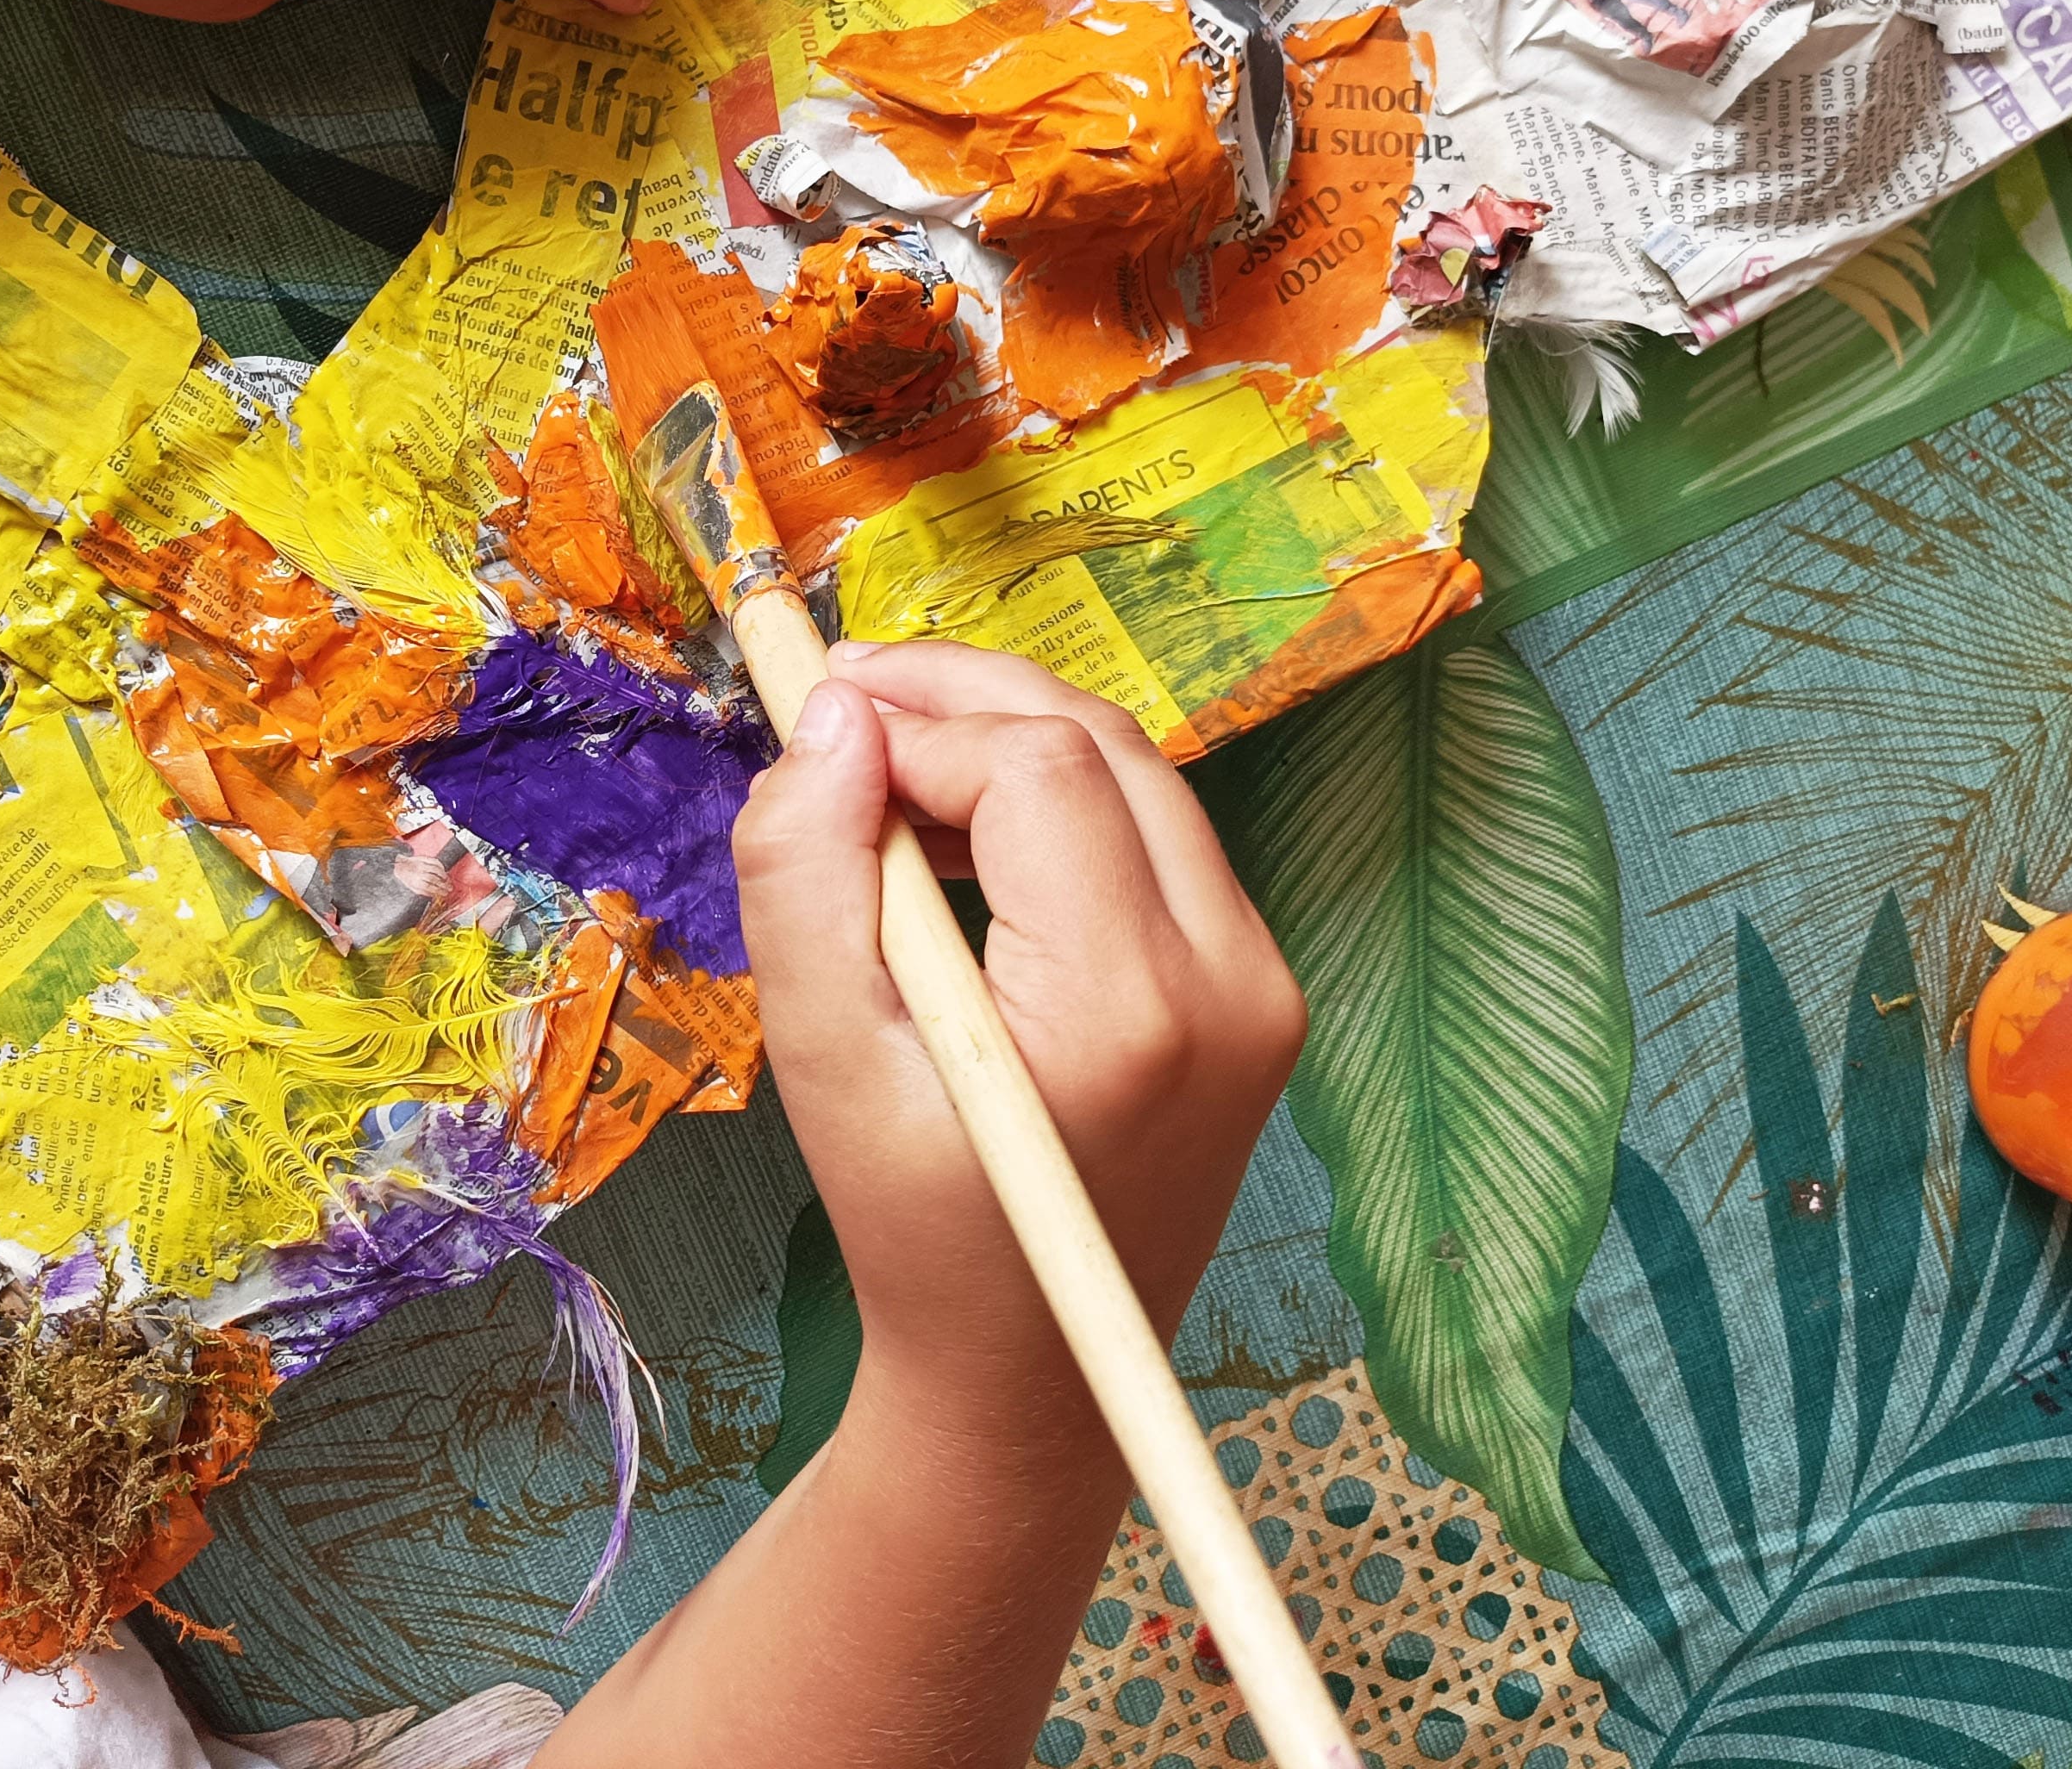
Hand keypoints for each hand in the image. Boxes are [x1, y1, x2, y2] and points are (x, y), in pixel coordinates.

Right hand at [732, 642, 1303, 1438]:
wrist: (1029, 1376)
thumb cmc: (913, 1229)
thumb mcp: (821, 1055)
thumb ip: (806, 875)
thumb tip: (832, 718)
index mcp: (1128, 1012)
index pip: (1037, 770)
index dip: (921, 722)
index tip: (819, 729)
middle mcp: (1231, 985)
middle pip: (1105, 745)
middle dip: (967, 696)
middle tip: (844, 695)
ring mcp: (1265, 987)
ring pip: (1139, 777)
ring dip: (1010, 740)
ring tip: (885, 761)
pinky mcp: (1260, 992)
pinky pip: (1158, 840)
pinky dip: (1057, 804)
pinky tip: (959, 829)